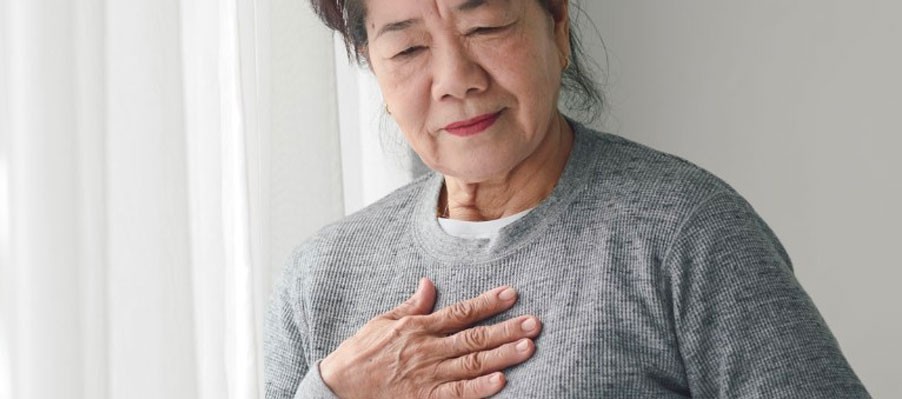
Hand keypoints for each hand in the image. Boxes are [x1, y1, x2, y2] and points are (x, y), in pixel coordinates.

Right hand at [319, 278, 541, 398]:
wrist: (338, 386)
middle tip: (535, 323)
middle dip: (507, 329)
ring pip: (473, 363)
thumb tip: (430, 283)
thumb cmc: (361, 352)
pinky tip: (501, 381)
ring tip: (528, 347)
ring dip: (503, 355)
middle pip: (475, 337)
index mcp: (419, 327)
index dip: (488, 303)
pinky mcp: (425, 398)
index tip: (512, 294)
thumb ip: (413, 305)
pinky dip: (480, 388)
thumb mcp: (384, 320)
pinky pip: (458, 393)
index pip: (461, 312)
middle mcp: (428, 349)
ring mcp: (428, 375)